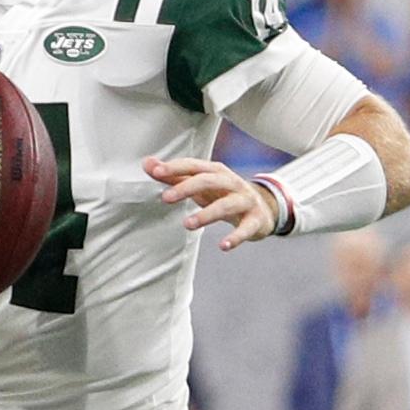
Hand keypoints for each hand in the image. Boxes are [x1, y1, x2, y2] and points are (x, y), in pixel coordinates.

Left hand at [144, 156, 277, 250]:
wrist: (263, 208)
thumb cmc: (223, 194)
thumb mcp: (200, 184)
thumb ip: (174, 176)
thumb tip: (147, 163)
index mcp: (216, 171)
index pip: (193, 166)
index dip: (175, 167)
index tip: (156, 171)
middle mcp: (231, 182)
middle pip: (208, 180)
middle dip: (187, 188)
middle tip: (166, 198)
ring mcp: (245, 200)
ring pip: (226, 205)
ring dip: (206, 214)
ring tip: (187, 224)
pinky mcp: (255, 220)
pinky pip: (246, 229)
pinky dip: (236, 238)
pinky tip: (223, 246)